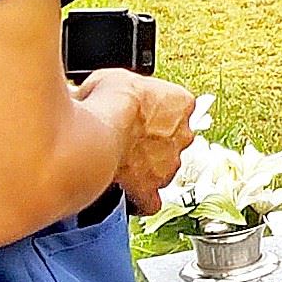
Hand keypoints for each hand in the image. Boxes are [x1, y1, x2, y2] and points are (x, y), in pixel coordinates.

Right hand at [76, 69, 198, 210]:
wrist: (99, 131)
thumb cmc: (107, 100)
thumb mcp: (113, 79)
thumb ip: (118, 91)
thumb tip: (98, 95)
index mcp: (181, 103)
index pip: (176, 107)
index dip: (153, 112)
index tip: (135, 114)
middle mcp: (183, 135)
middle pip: (171, 141)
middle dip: (149, 142)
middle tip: (123, 140)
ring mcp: (169, 165)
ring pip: (162, 170)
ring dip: (143, 169)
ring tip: (116, 164)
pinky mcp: (151, 190)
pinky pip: (149, 201)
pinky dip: (137, 200)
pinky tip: (122, 195)